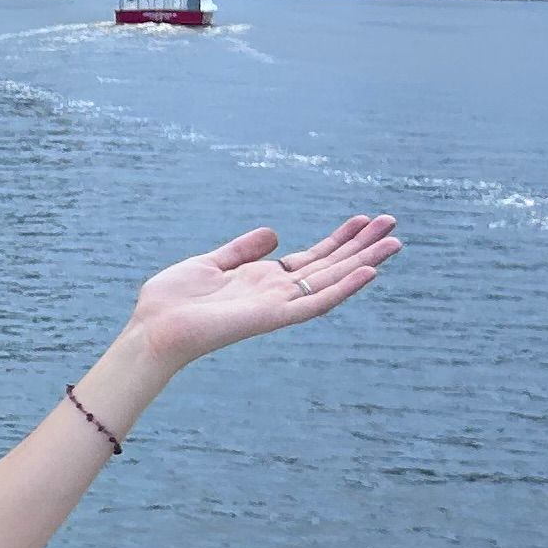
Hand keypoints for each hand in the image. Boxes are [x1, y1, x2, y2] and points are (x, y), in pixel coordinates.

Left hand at [123, 217, 397, 372]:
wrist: (153, 328)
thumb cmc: (172, 301)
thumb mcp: (209, 264)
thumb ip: (242, 251)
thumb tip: (275, 233)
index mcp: (262, 279)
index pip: (312, 257)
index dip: (338, 239)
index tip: (363, 218)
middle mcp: (276, 292)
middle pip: (330, 265)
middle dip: (361, 245)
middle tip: (392, 222)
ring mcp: (278, 305)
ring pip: (331, 280)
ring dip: (364, 261)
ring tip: (394, 242)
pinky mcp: (274, 316)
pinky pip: (316, 303)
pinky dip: (343, 288)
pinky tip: (368, 272)